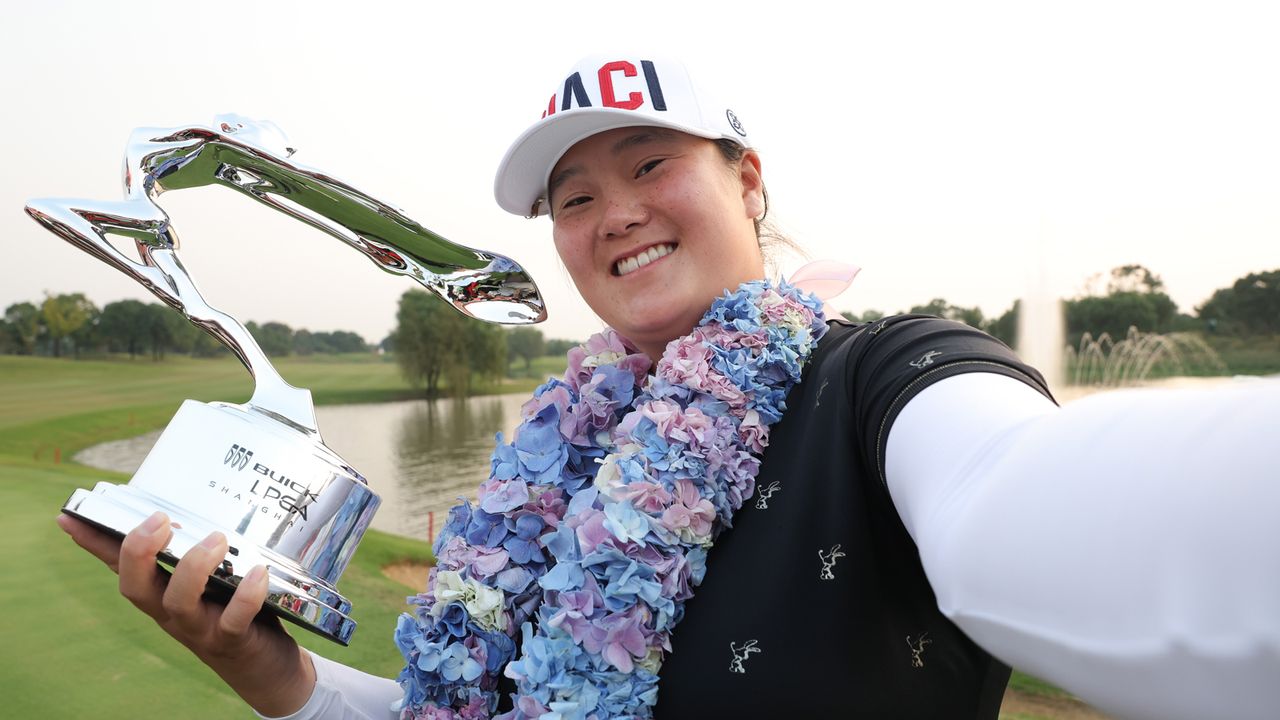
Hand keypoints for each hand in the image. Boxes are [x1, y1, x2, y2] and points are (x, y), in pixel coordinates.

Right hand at [57, 511, 315, 716]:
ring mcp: (199, 627)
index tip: (69, 516)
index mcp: (159, 593)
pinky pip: (234, 619)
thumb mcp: (204, 582)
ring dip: (194, 567)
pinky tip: (258, 573)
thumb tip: (173, 515)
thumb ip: (190, 553)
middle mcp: (170, 612)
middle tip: (159, 520)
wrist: (260, 666)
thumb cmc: (228, 611)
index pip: (119, 566)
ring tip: (216, 539)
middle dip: (139, 552)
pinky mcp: (233, 640)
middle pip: (135, 588)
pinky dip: (245, 596)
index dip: (94, 544)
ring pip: (179, 602)